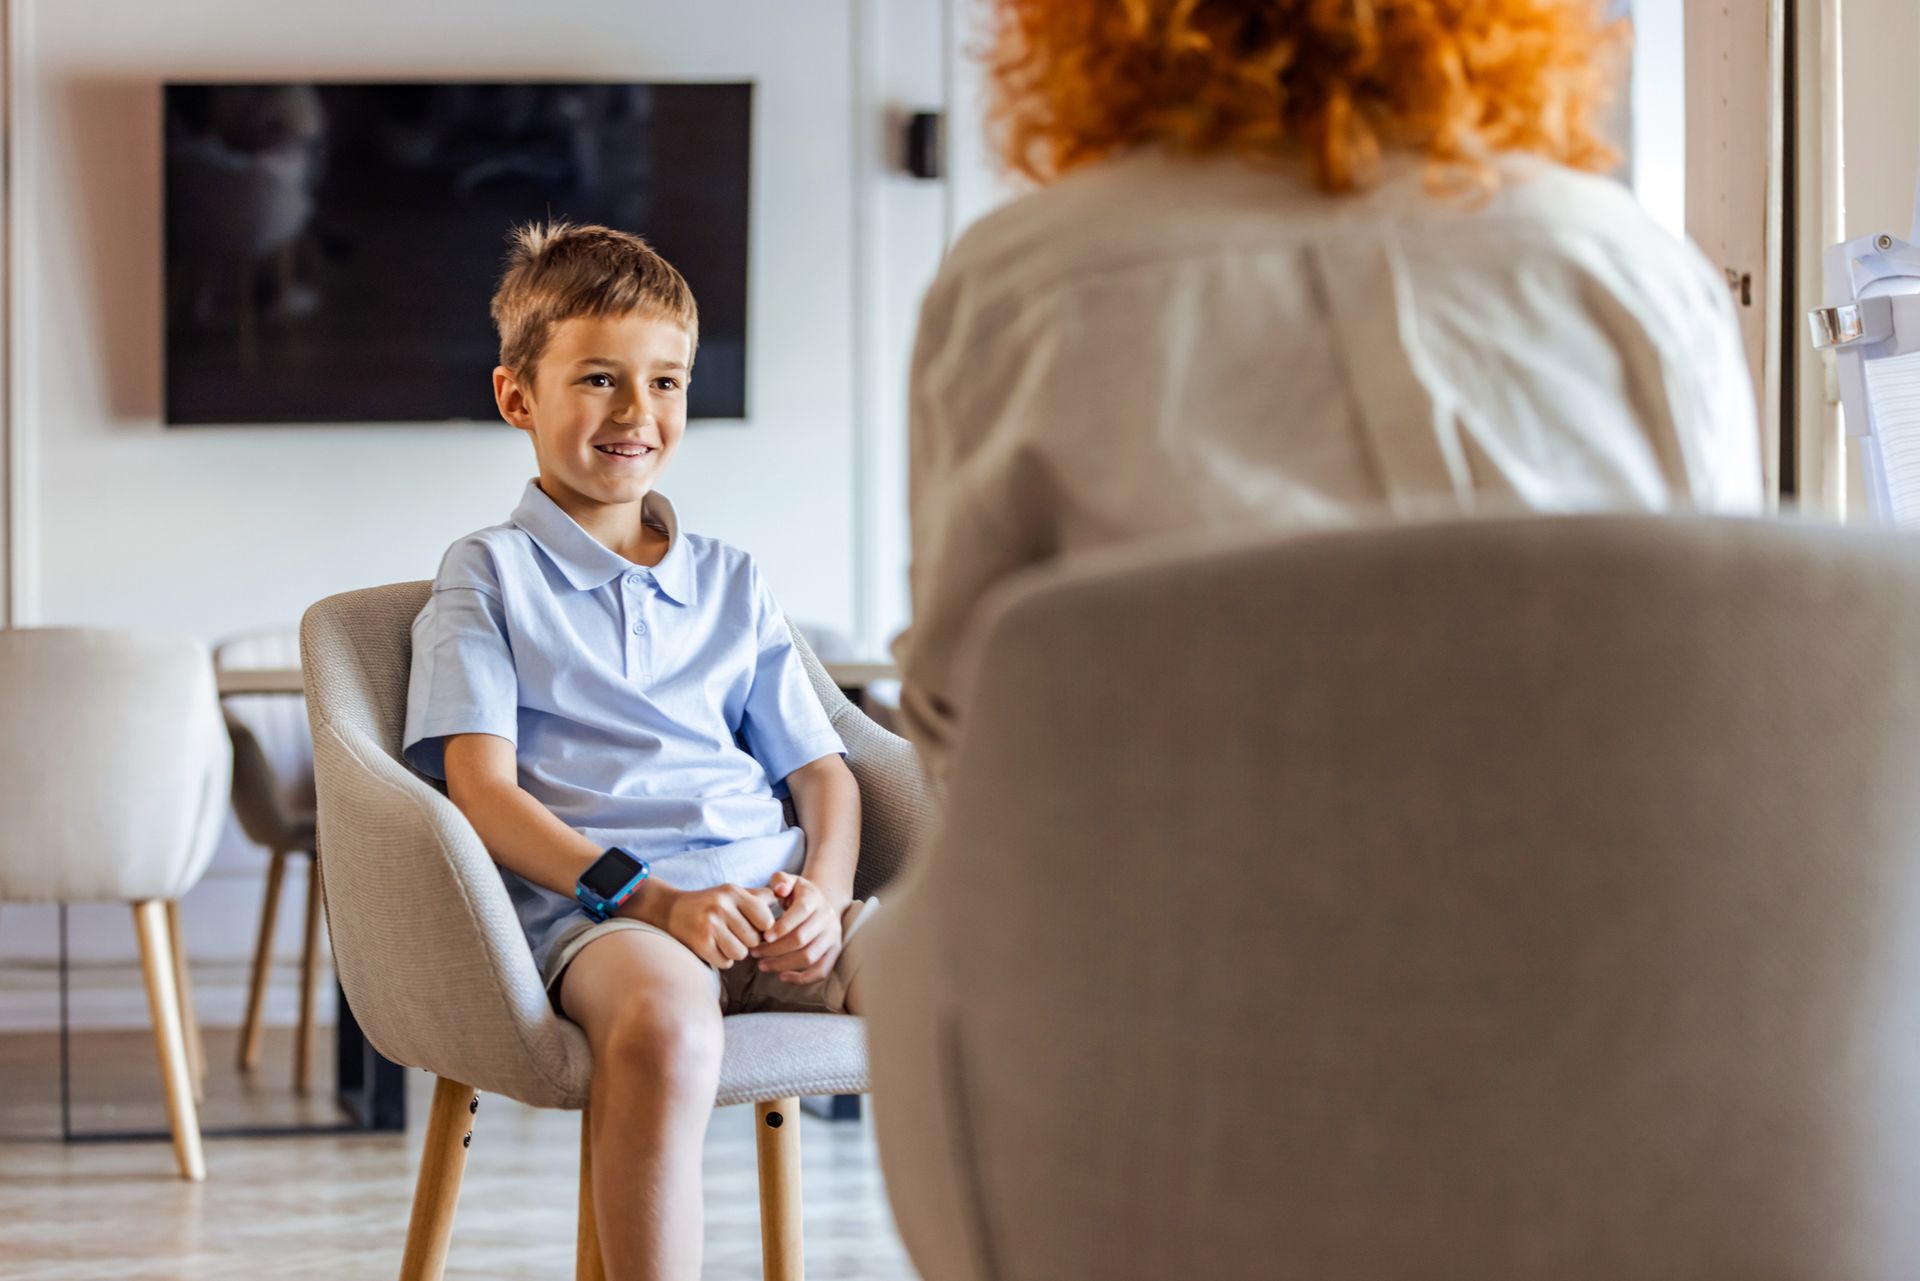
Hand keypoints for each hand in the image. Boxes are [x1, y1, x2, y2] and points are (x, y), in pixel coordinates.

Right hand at [659, 883, 778, 969]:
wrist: (670, 910)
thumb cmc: (709, 903)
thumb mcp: (732, 893)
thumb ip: (758, 896)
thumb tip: (785, 897)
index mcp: (733, 892)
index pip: (766, 919)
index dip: (764, 929)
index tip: (755, 928)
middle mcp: (722, 907)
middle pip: (754, 939)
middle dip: (749, 942)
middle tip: (736, 936)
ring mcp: (709, 925)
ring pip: (741, 953)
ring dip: (736, 953)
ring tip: (725, 942)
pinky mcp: (700, 943)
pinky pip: (725, 962)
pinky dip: (722, 960)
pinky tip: (714, 948)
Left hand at [750, 872, 849, 984]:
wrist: (823, 902)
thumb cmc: (797, 894)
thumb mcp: (789, 881)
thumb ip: (780, 880)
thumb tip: (780, 889)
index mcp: (814, 899)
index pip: (800, 913)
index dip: (782, 926)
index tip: (763, 937)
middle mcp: (827, 918)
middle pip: (801, 939)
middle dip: (775, 949)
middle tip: (754, 952)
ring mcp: (832, 936)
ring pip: (809, 957)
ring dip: (783, 964)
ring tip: (762, 965)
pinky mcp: (834, 952)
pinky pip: (821, 971)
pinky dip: (802, 978)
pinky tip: (782, 977)